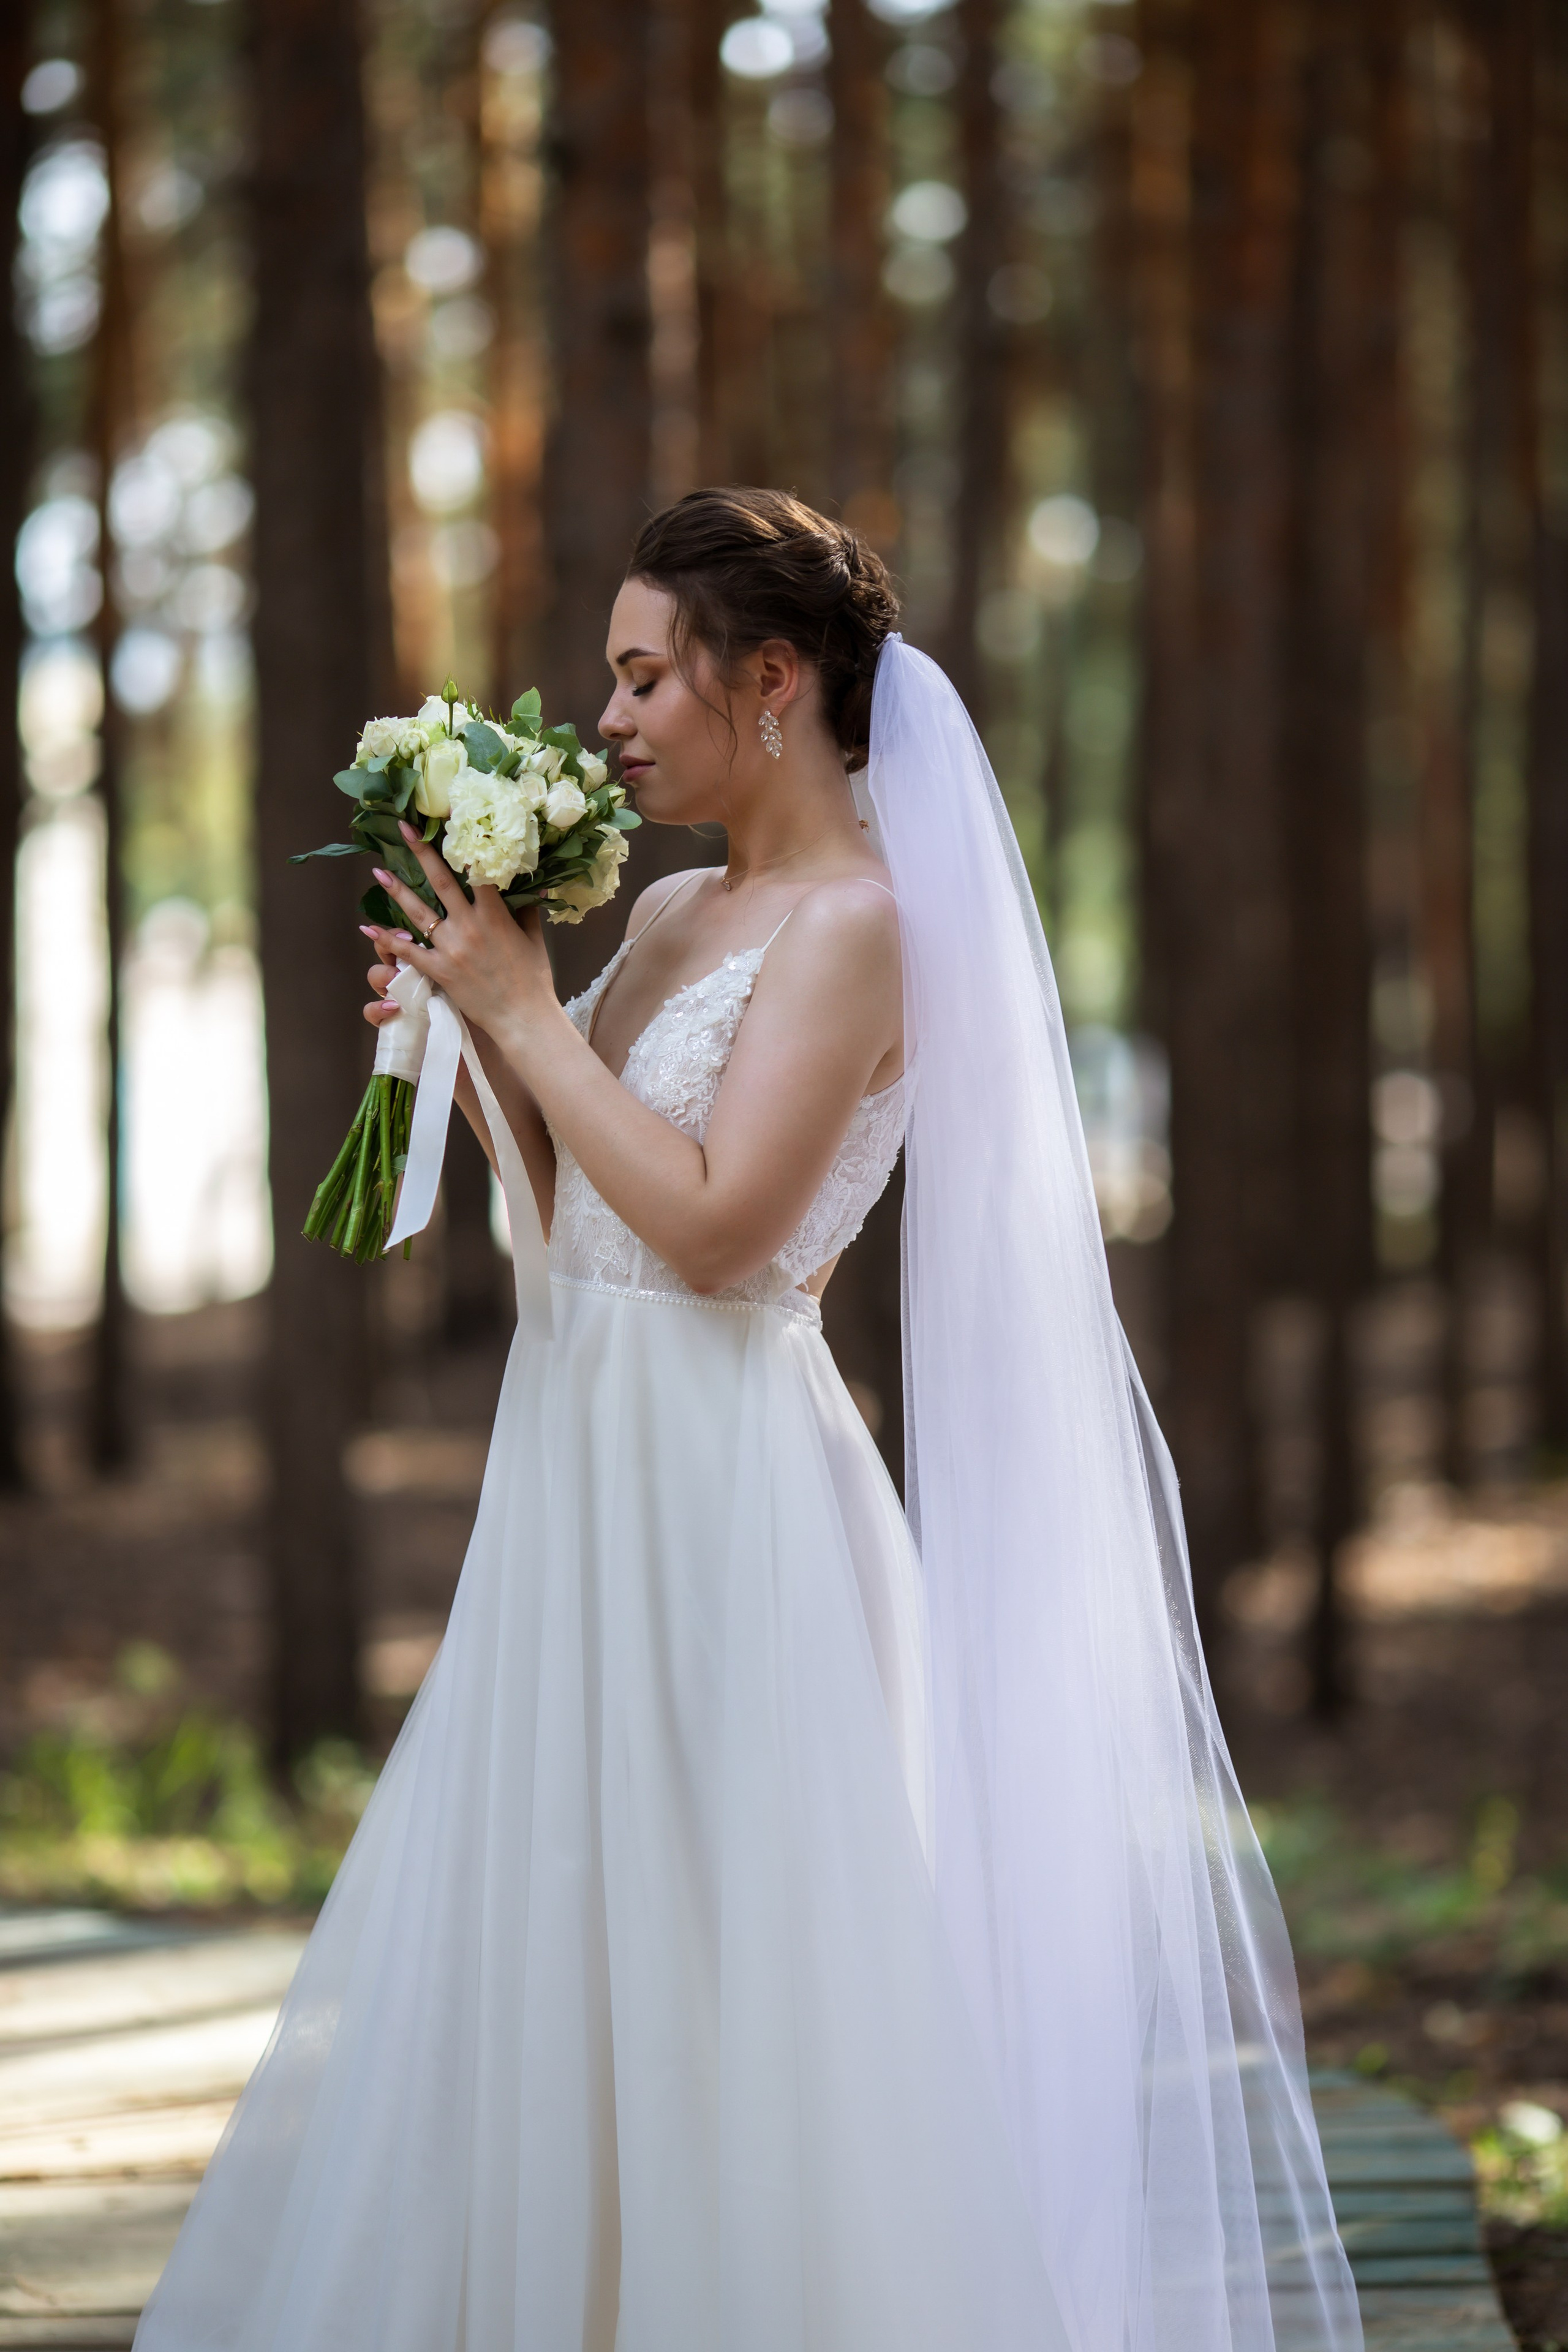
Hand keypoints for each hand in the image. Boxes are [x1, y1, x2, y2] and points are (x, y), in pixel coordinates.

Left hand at [359, 822, 558, 1042]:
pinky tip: (369, 927)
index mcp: (494, 915)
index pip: (477, 870)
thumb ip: (527, 909)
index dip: (465, 843)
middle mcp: (469, 926)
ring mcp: (451, 948)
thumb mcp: (533, 938)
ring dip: (396, 890)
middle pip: (441, 881)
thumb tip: (536, 884)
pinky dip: (388, 939)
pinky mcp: (439, 971)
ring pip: (418, 912)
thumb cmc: (533, 978)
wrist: (522, 1017)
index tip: (451, 822)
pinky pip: (408, 951)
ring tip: (378, 872)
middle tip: (403, 830)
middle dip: (421, 853)